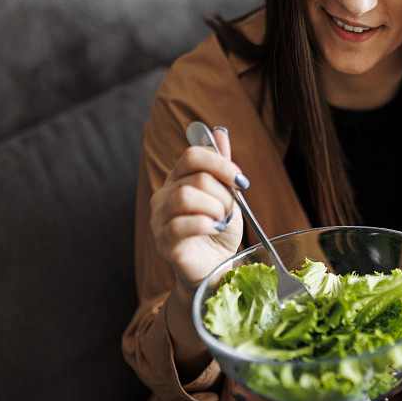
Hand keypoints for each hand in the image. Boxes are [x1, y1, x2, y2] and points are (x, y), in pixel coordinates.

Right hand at [150, 126, 246, 290]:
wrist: (217, 269)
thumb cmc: (220, 232)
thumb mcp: (227, 196)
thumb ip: (222, 167)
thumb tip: (220, 131)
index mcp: (178, 180)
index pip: (193, 155)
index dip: (221, 164)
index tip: (242, 182)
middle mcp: (164, 195)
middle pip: (196, 179)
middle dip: (224, 196)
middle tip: (230, 213)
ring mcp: (160, 219)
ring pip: (186, 197)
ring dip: (215, 209)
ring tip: (221, 222)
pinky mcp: (164, 242)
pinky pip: (181, 224)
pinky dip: (205, 224)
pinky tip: (215, 229)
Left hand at [230, 352, 401, 400]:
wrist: (376, 328)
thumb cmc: (387, 346)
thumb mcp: (401, 351)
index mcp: (344, 384)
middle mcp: (323, 382)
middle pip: (293, 400)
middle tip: (247, 396)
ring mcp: (307, 369)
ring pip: (277, 386)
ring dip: (256, 387)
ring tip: (238, 385)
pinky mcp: (293, 350)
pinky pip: (273, 363)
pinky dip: (256, 365)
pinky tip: (239, 364)